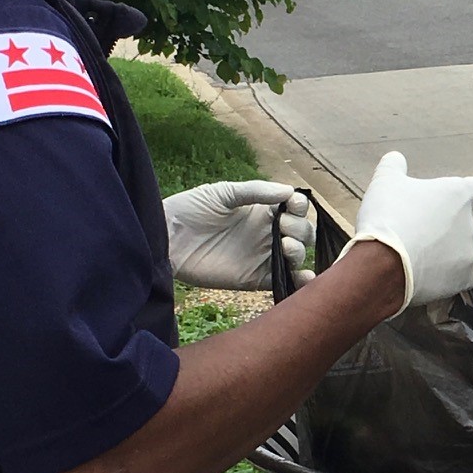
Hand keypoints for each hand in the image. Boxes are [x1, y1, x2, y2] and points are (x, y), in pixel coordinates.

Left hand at [164, 180, 313, 291]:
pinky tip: (305, 276)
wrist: (167, 239)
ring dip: (299, 250)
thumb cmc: (191, 209)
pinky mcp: (256, 279)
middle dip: (301, 229)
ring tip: (285, 247)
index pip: (294, 208)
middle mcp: (268, 233)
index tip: (292, 206)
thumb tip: (289, 191)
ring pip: (296, 255)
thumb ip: (256, 191)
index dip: (300, 206)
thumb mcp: (224, 193)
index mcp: (263, 210)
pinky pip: (284, 281)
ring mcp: (263, 257)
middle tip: (283, 228)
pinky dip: (300, 282)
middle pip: (302, 232)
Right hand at [343, 151, 472, 312]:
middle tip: (415, 233)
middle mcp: (470, 222)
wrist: (384, 263)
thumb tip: (396, 158)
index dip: (469, 195)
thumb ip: (394, 166)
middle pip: (461, 223)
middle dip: (443, 228)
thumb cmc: (388, 216)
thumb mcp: (385, 181)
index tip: (453, 202)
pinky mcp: (465, 278)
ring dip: (442, 253)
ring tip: (414, 256)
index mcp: (458, 194)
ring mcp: (469, 252)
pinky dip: (444, 276)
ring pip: (458, 251)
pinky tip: (423, 276)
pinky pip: (458, 276)